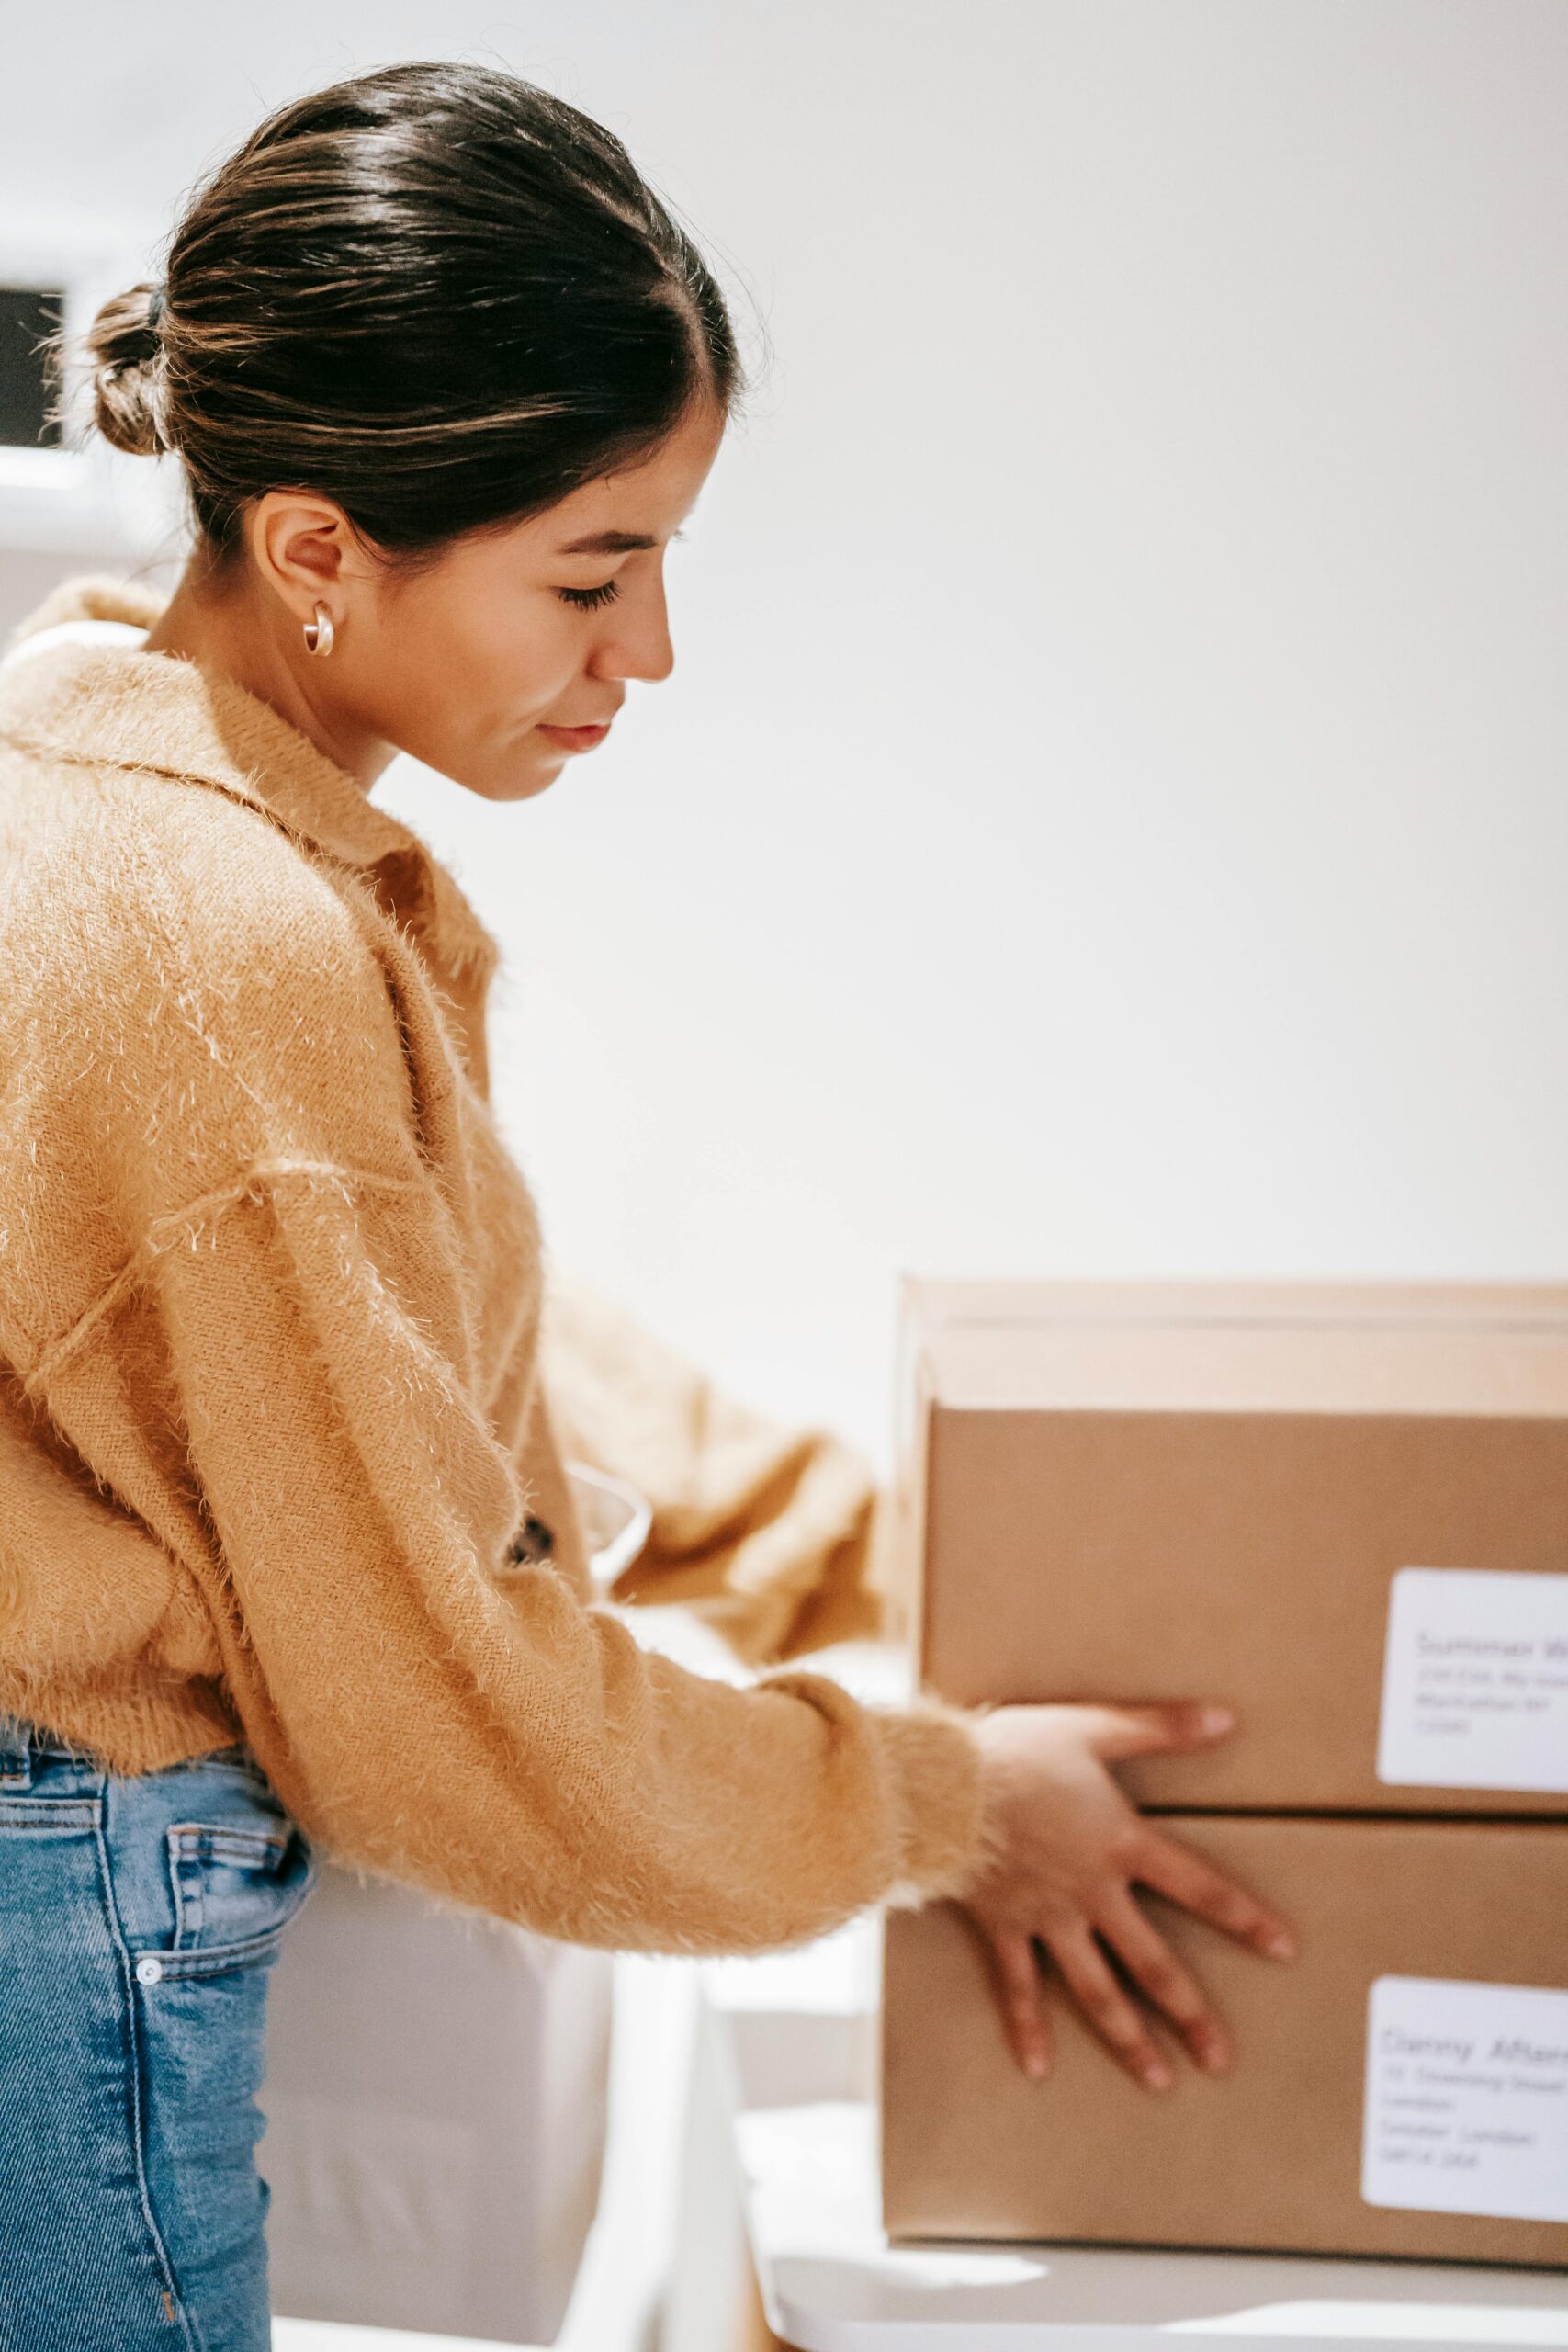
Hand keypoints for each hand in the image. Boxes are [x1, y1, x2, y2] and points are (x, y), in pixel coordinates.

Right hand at [959, 1701, 1297, 2089]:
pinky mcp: (1003, 1927)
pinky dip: (1027, 2027)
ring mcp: (1047, 1918)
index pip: (1198, 1886)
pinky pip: (1017, 1987)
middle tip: (1220, 2060)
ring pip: (1096, 1989)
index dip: (1243, 1917)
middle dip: (1190, 2014)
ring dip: (1128, 2038)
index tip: (1283, 1949)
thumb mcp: (1094, 1726)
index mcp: (1120, 1845)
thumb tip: (1226, 1719)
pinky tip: (1038, 2068)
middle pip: (1152, 1963)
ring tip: (1158, 2081)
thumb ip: (1161, 1727)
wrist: (944, 1787)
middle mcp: (1092, 1893)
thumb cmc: (1018, 1751)